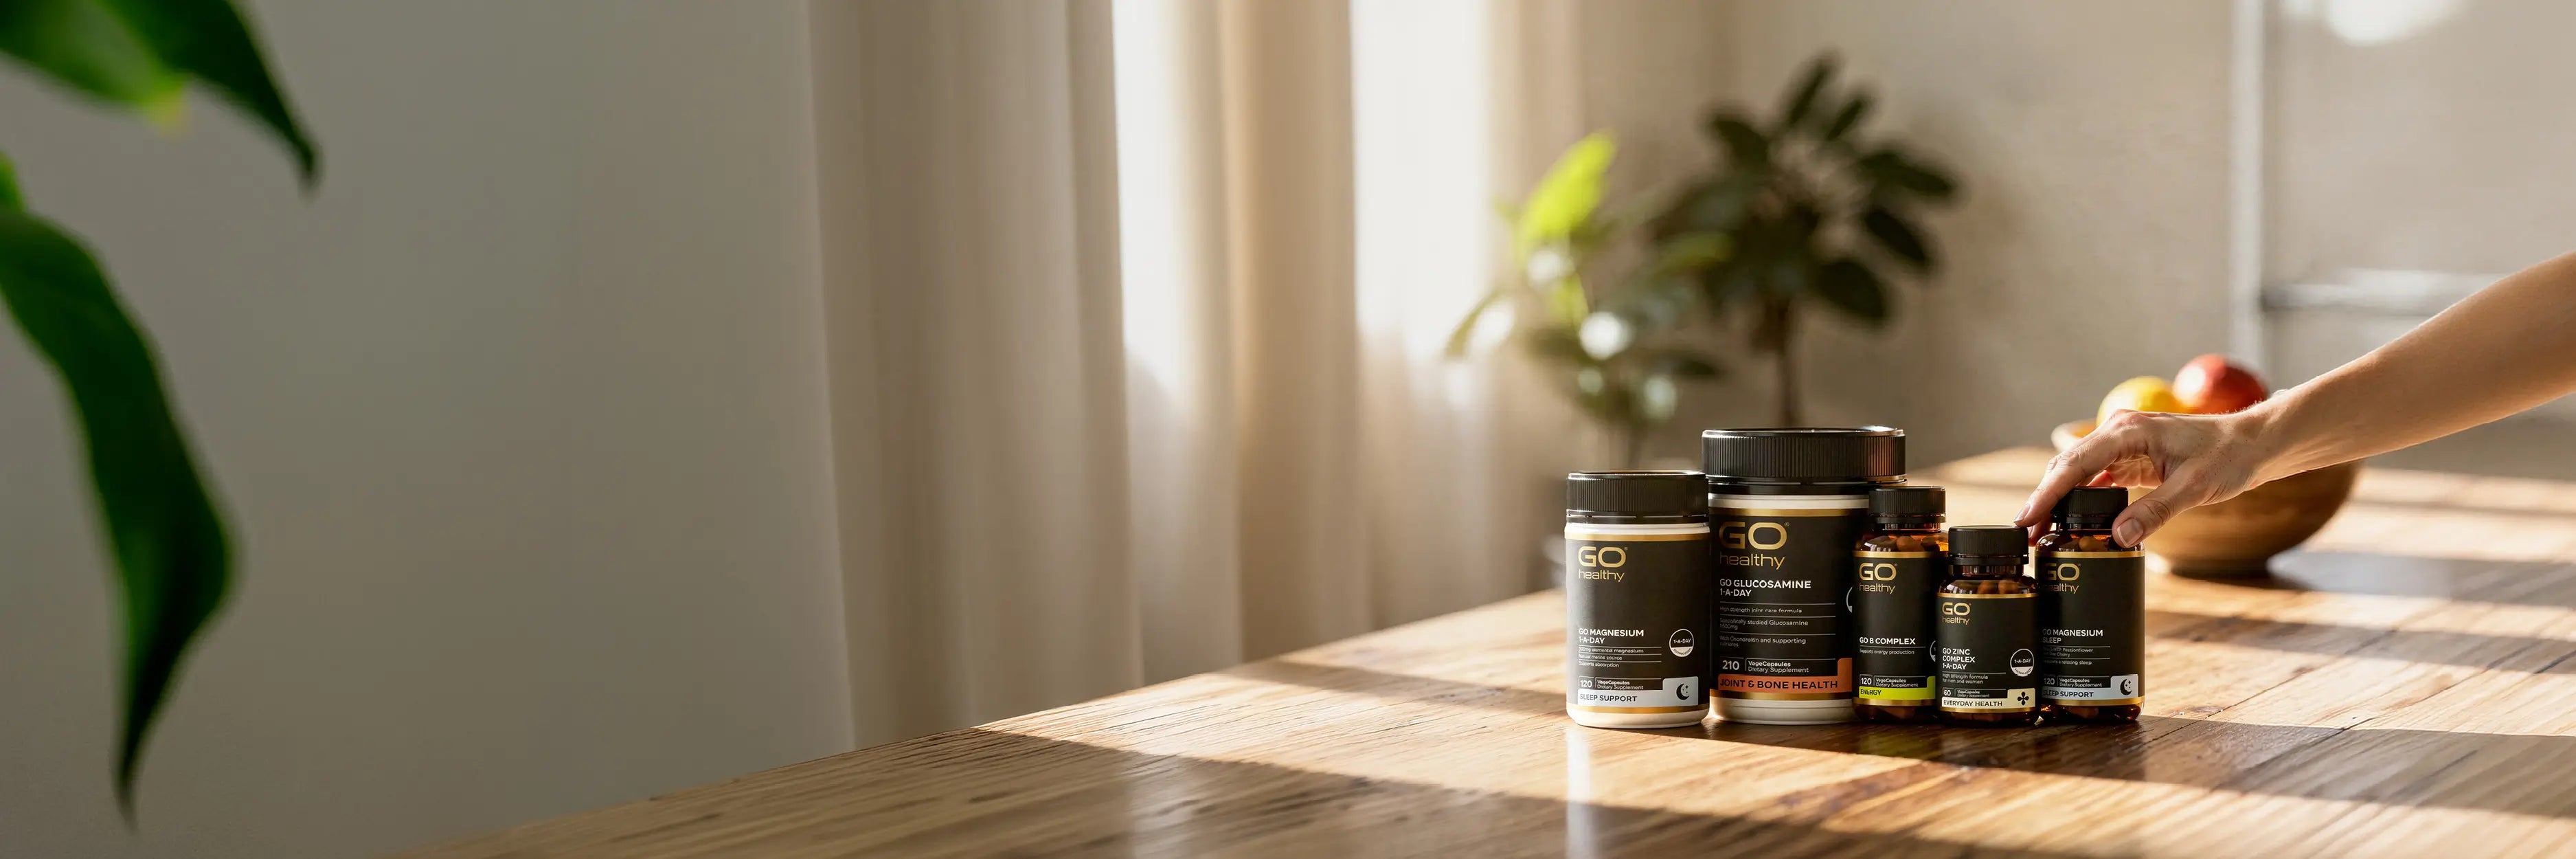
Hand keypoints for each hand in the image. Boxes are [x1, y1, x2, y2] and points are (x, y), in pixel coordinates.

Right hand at [2015, 409, 2281, 546]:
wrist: (2254, 444)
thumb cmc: (2229, 457)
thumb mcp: (2194, 488)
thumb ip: (2154, 512)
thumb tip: (2118, 539)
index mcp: (2129, 431)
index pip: (2075, 463)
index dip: (2047, 494)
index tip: (2026, 519)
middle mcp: (2120, 432)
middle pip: (2067, 466)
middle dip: (2044, 500)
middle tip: (2026, 535)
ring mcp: (2124, 444)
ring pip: (2078, 472)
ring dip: (2059, 500)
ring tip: (2041, 532)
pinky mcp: (2132, 457)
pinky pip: (2096, 477)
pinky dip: (2081, 498)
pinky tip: (2072, 520)